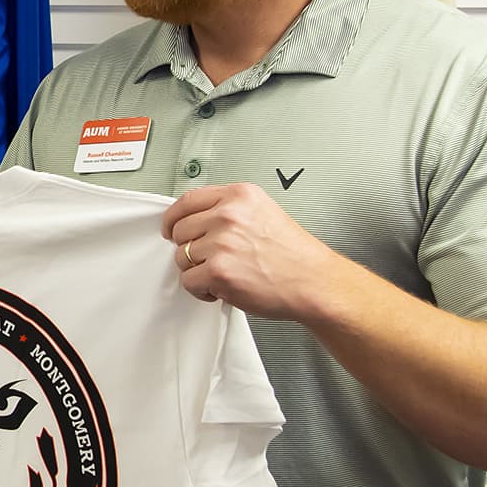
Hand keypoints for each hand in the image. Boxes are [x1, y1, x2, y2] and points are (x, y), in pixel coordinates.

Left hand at [163, 183, 341, 319]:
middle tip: (209, 260)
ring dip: (197, 270)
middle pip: (180, 230)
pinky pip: (188, 281)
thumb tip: (196, 220)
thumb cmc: (294, 255)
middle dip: (189, 248)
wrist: (314, 282)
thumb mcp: (263, 213)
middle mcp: (229, 215)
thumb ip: (230, 210)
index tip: (171, 229)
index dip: (174, 218)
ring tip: (223, 274)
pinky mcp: (219, 271)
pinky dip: (201, 290)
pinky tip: (221, 289)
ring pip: (181, 257)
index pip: (187, 200)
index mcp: (239, 196)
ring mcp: (222, 243)